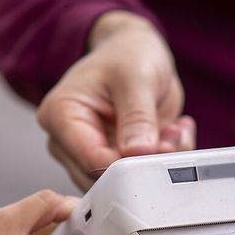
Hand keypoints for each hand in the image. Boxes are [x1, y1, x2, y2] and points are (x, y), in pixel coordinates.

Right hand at [37, 10, 195, 188]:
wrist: (135, 52)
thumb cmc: (126, 56)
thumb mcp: (135, 78)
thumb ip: (137, 117)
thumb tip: (138, 152)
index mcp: (61, 116)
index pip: (88, 158)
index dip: (124, 163)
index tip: (154, 151)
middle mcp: (69, 141)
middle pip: (102, 178)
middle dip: (143, 163)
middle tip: (171, 137)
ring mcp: (92, 153)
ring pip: (124, 182)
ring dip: (158, 161)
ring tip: (173, 130)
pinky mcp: (114, 160)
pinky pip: (140, 175)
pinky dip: (165, 159)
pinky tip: (173, 132)